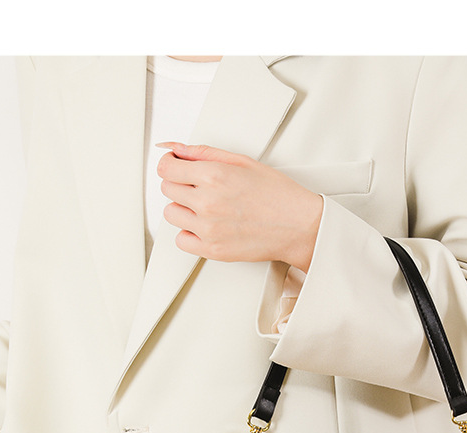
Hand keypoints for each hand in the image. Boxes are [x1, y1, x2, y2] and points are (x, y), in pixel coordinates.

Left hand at [156, 142, 323, 271]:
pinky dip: (189, 233)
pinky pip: (181, 240)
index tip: (176, 166)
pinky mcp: (212, 250)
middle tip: (199, 187)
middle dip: (179, 184)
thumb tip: (175, 148)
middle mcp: (207, 202)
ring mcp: (208, 228)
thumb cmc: (278, 195)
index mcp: (213, 176)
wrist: (299, 227)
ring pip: (171, 214)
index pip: (166, 167)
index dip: (171, 164)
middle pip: (167, 189)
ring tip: (205, 207)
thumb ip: (203, 153)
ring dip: (183, 209)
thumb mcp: (242, 162)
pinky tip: (206, 226)